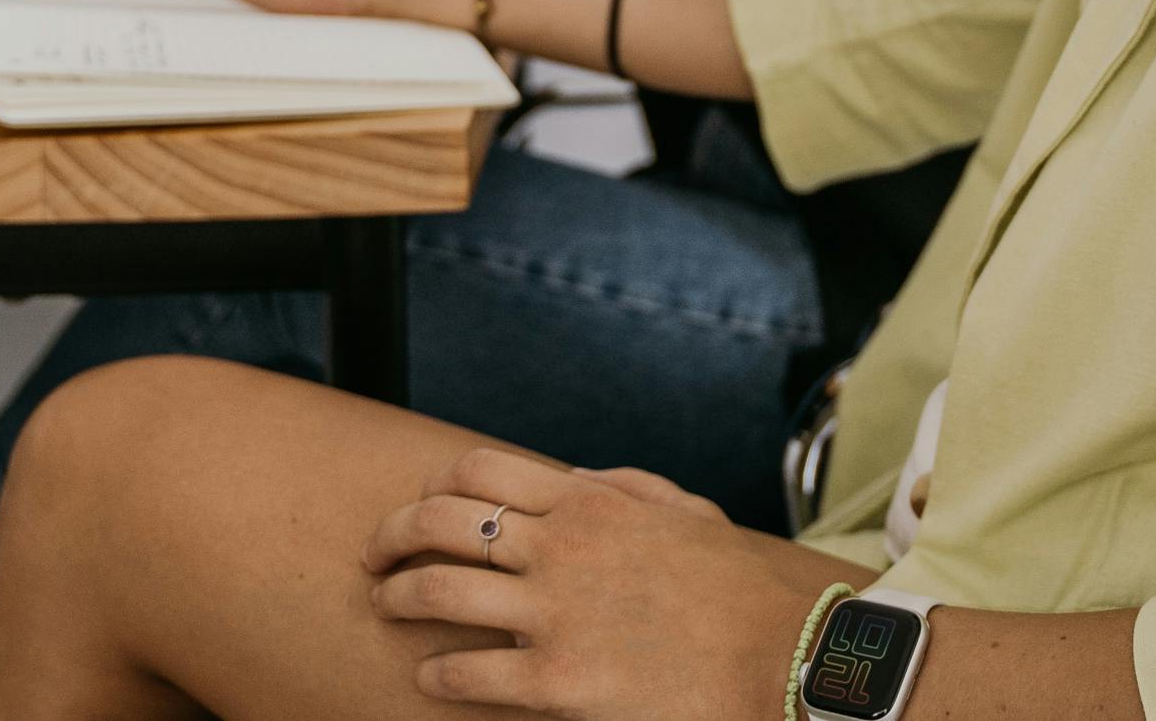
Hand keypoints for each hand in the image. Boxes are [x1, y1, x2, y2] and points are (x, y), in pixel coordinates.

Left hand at [364, 448, 833, 714]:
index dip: (431, 487)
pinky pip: (465, 673)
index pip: (478, 471)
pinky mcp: (556, 683)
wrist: (781, 655)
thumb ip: (625, 488)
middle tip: (374, 560)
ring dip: (396, 598)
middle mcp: (561, 549)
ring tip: (385, 608)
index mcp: (590, 503)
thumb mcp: (685, 512)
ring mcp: (554, 615)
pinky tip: (430, 679)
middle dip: (390, 537)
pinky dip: (435, 674)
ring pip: (436, 591)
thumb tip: (575, 479)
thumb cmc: (736, 587)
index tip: (418, 509)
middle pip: (438, 521)